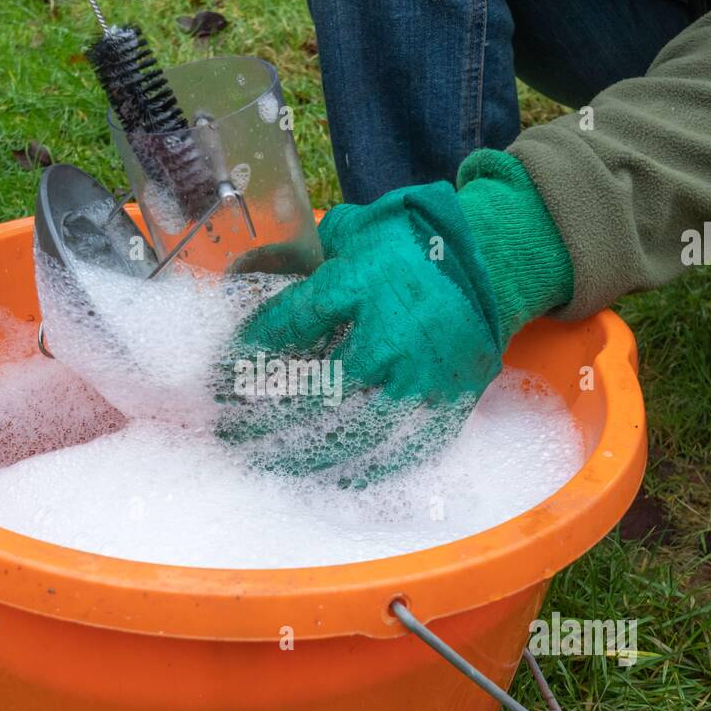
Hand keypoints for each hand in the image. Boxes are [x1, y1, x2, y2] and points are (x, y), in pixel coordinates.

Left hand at [216, 151, 572, 482]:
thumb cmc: (410, 247)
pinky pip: (406, 448)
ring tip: (271, 464)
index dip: (248, 358)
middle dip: (265, 420)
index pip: (290, 325)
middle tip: (231, 437)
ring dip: (307, 453)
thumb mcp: (354, 232)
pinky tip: (336, 477)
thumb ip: (305, 260)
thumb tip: (247, 280)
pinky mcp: (452, 401)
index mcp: (363, 282)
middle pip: (315, 391)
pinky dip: (368, 468)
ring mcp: (425, 374)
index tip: (219, 382)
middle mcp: (393, 333)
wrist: (492, 262)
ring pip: (356, 429)